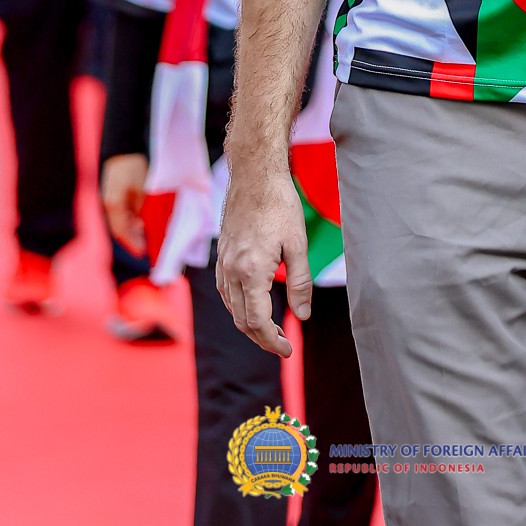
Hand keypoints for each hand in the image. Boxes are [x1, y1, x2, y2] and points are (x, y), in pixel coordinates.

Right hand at [101, 152, 148, 256]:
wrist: (124, 147)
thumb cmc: (134, 167)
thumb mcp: (142, 191)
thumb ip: (141, 210)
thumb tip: (141, 225)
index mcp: (113, 205)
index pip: (121, 232)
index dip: (133, 243)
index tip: (143, 252)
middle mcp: (107, 205)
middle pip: (119, 229)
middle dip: (133, 239)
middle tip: (146, 247)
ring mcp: (108, 200)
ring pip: (120, 222)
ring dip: (132, 229)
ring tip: (145, 234)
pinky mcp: (111, 196)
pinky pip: (119, 213)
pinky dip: (129, 219)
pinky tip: (139, 221)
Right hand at [217, 160, 310, 357]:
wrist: (254, 175)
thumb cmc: (280, 205)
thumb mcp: (298, 244)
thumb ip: (300, 283)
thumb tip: (303, 316)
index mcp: (252, 271)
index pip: (257, 321)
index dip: (272, 341)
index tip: (287, 351)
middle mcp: (232, 271)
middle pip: (242, 320)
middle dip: (261, 338)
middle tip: (282, 346)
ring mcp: (223, 263)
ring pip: (231, 308)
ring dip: (249, 324)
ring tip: (271, 330)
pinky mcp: (221, 256)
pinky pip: (227, 292)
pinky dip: (239, 306)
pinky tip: (253, 305)